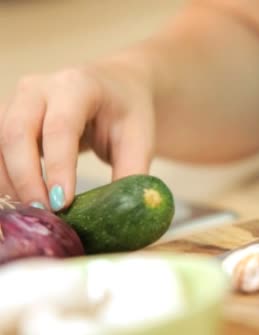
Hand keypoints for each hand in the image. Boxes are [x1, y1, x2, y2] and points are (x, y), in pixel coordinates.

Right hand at [0, 64, 154, 210]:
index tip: (63, 203)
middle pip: (17, 133)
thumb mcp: (140, 140)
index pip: (60, 128)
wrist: (115, 87)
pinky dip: (4, 177)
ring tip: (35, 214)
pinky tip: (22, 201)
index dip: (59, 167)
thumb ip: (130, 175)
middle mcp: (39, 88)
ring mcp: (17, 100)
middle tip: (44, 214)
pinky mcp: (6, 118)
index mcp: (78, 86)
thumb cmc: (128, 113)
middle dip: (26, 179)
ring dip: (11, 182)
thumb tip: (120, 218)